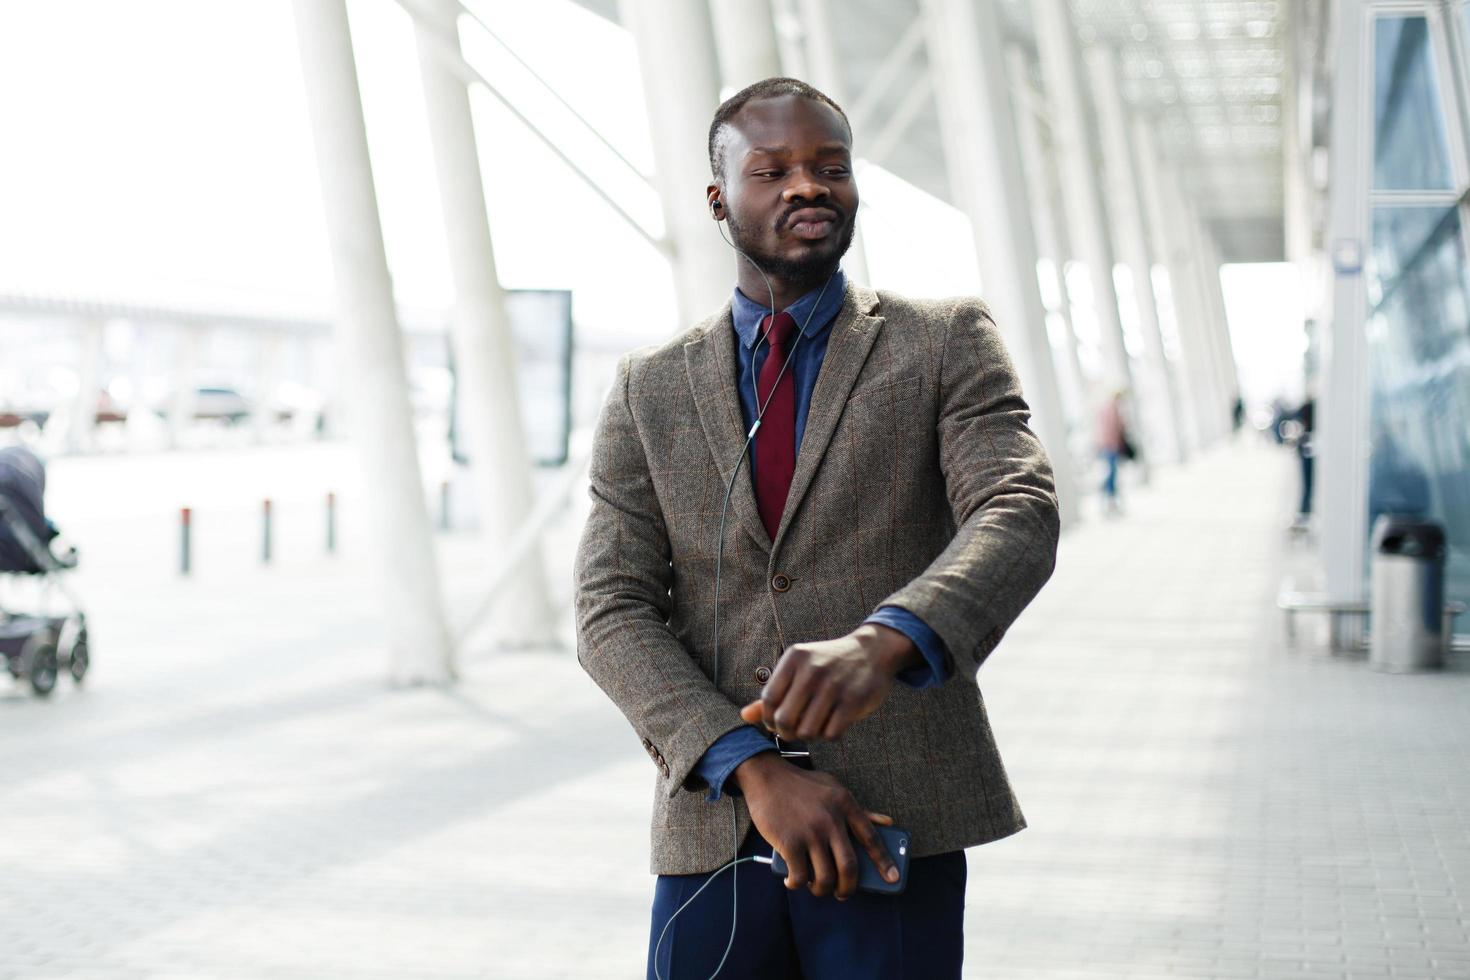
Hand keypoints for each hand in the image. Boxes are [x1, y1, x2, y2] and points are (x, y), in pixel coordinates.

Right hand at [732, 752, 898, 899]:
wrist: (766, 776)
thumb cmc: (802, 786)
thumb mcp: (834, 789)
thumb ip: (860, 808)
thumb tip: (888, 822)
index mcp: (846, 804)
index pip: (872, 839)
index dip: (884, 862)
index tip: (893, 879)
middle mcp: (831, 819)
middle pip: (849, 866)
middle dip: (848, 888)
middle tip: (843, 893)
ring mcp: (810, 832)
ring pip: (825, 877)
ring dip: (822, 890)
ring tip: (818, 888)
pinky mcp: (789, 842)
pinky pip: (799, 876)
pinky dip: (797, 884)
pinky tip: (793, 881)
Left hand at [739, 624, 918, 741]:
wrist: (872, 652)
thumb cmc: (828, 663)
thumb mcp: (799, 668)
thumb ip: (774, 692)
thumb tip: (744, 716)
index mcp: (794, 659)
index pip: (768, 700)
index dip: (768, 719)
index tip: (776, 723)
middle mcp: (812, 670)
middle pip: (784, 720)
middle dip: (786, 733)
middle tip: (794, 730)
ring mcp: (834, 686)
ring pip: (807, 730)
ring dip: (809, 735)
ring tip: (815, 725)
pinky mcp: (854, 701)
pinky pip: (831, 734)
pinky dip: (830, 735)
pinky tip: (833, 724)